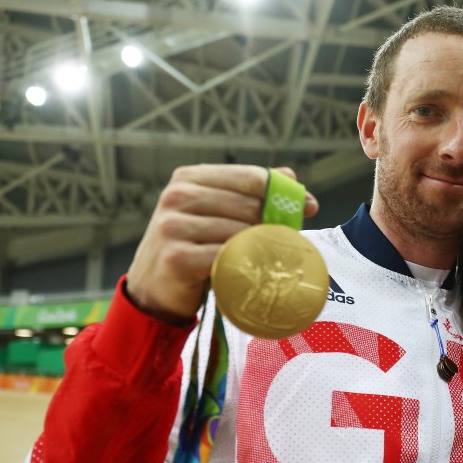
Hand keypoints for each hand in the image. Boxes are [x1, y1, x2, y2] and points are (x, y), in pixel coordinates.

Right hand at [126, 164, 319, 322]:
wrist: (153, 286)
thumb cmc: (192, 245)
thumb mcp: (214, 212)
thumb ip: (248, 193)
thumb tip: (291, 177)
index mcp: (189, 178)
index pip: (248, 177)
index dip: (282, 191)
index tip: (310, 207)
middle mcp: (177, 197)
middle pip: (247, 205)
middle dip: (274, 223)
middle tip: (288, 240)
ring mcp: (173, 226)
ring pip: (239, 232)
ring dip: (261, 246)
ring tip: (270, 257)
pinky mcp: (176, 257)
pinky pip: (225, 256)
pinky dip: (244, 264)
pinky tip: (252, 270)